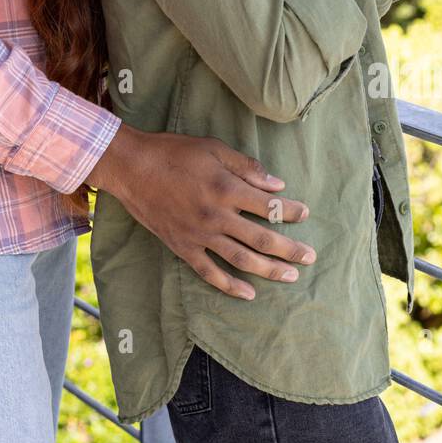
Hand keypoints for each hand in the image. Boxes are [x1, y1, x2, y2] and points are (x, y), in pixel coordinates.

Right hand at [87, 125, 313, 299]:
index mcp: (226, 188)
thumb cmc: (173, 152)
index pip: (269, 205)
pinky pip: (209, 272)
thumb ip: (246, 167)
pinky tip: (248, 293)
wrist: (131, 168)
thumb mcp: (213, 149)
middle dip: (289, 249)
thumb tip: (278, 184)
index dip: (291, 211)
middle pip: (262, 238)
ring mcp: (200, 235)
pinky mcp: (183, 247)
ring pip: (242, 259)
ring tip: (290, 277)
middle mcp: (217, 216)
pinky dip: (230, 285)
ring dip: (269, 270)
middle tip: (310, 257)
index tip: (306, 213)